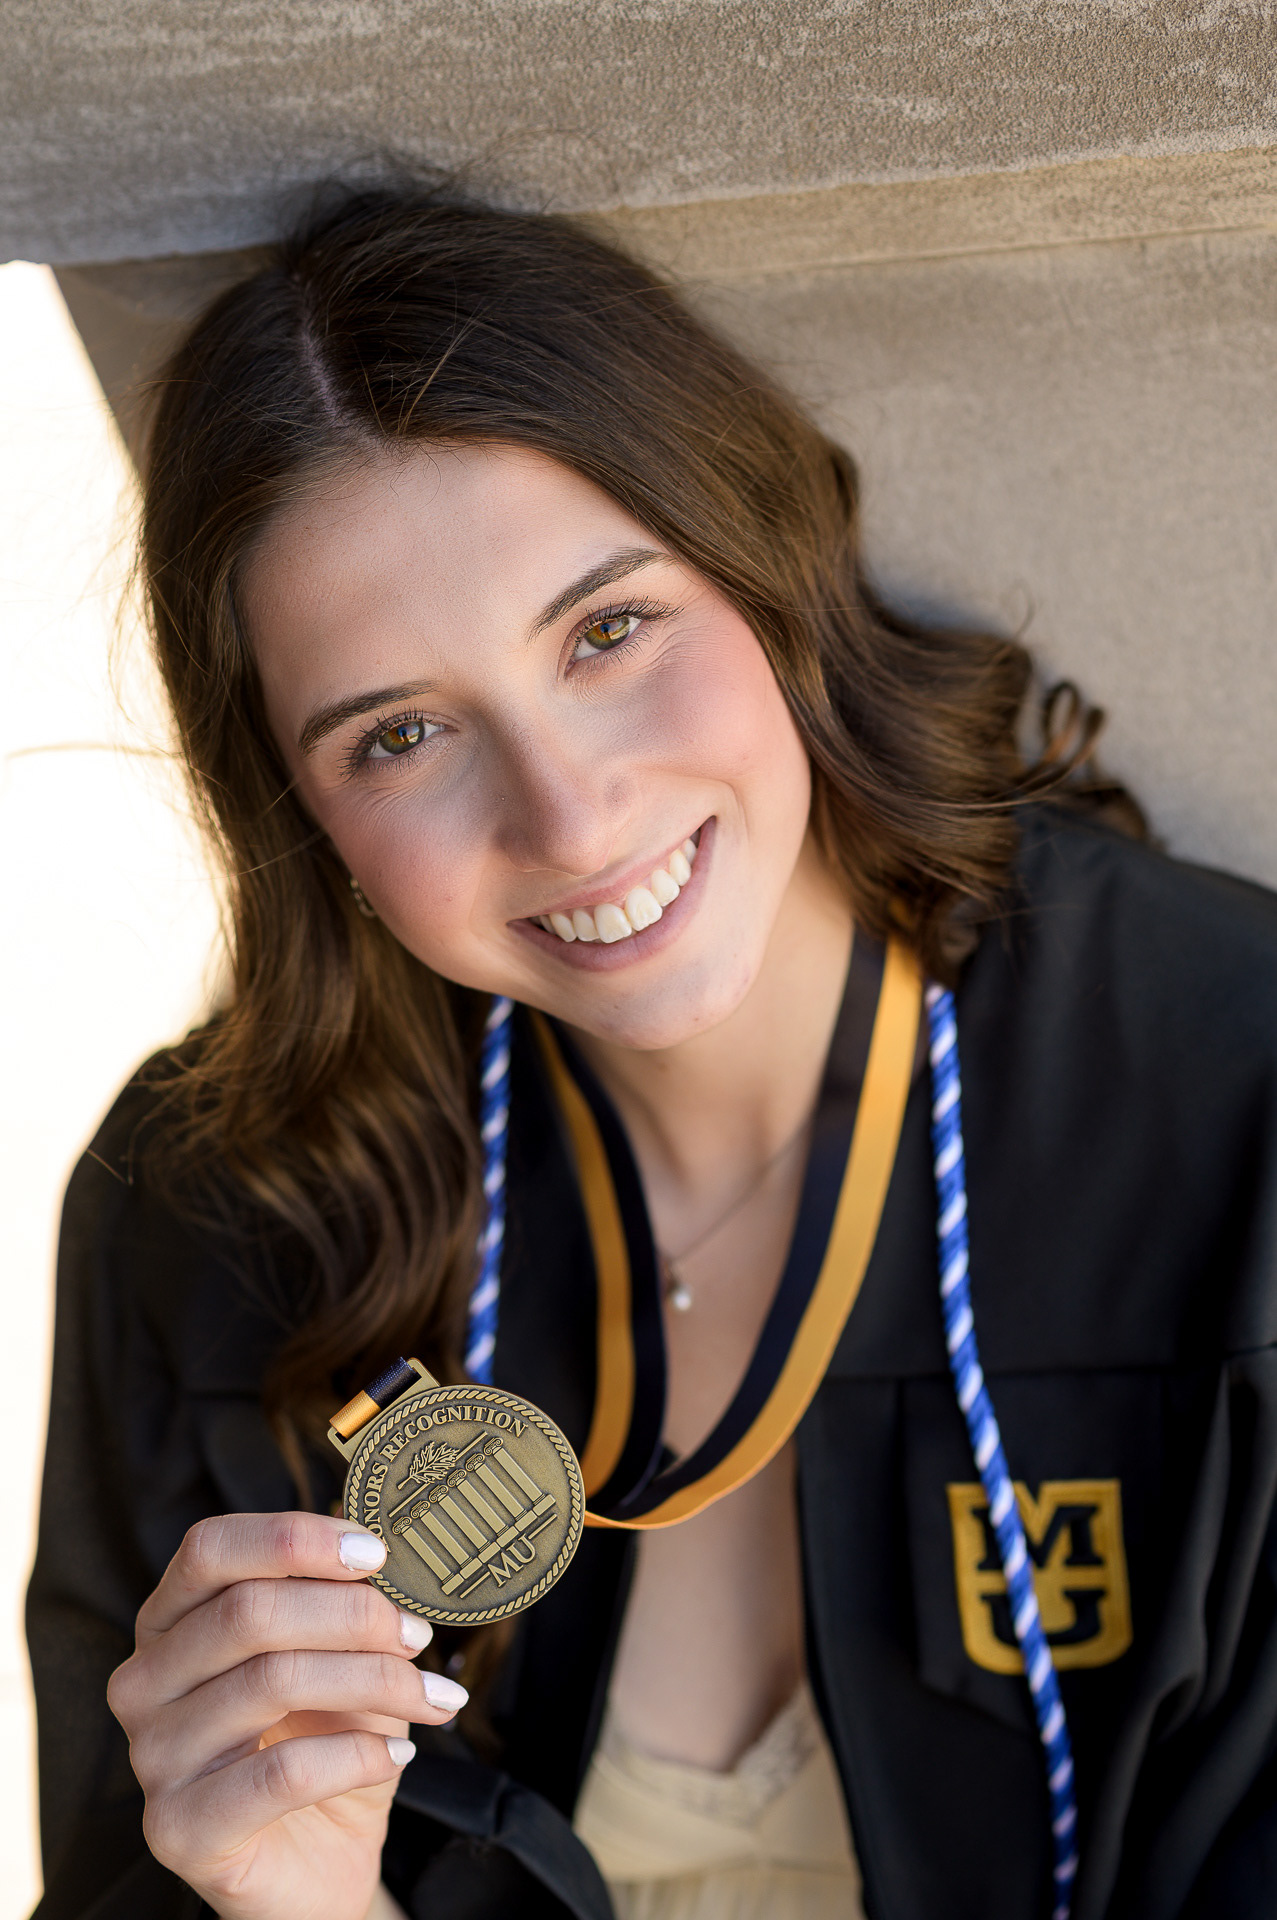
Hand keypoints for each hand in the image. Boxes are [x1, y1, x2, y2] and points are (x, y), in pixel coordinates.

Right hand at [108, 1511, 468, 1919]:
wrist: (319, 1863)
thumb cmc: (323, 1742)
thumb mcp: (339, 1657)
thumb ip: (344, 1605)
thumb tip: (383, 1560)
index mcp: (171, 1622)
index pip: (209, 1549)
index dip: (294, 1538)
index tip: (375, 1552)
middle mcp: (145, 1682)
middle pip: (247, 1611)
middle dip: (352, 1613)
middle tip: (416, 1634)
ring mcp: (153, 1758)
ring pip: (272, 1681)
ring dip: (374, 1680)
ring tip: (427, 1697)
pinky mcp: (179, 1829)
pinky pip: (283, 1771)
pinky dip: (359, 1755)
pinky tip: (397, 1757)